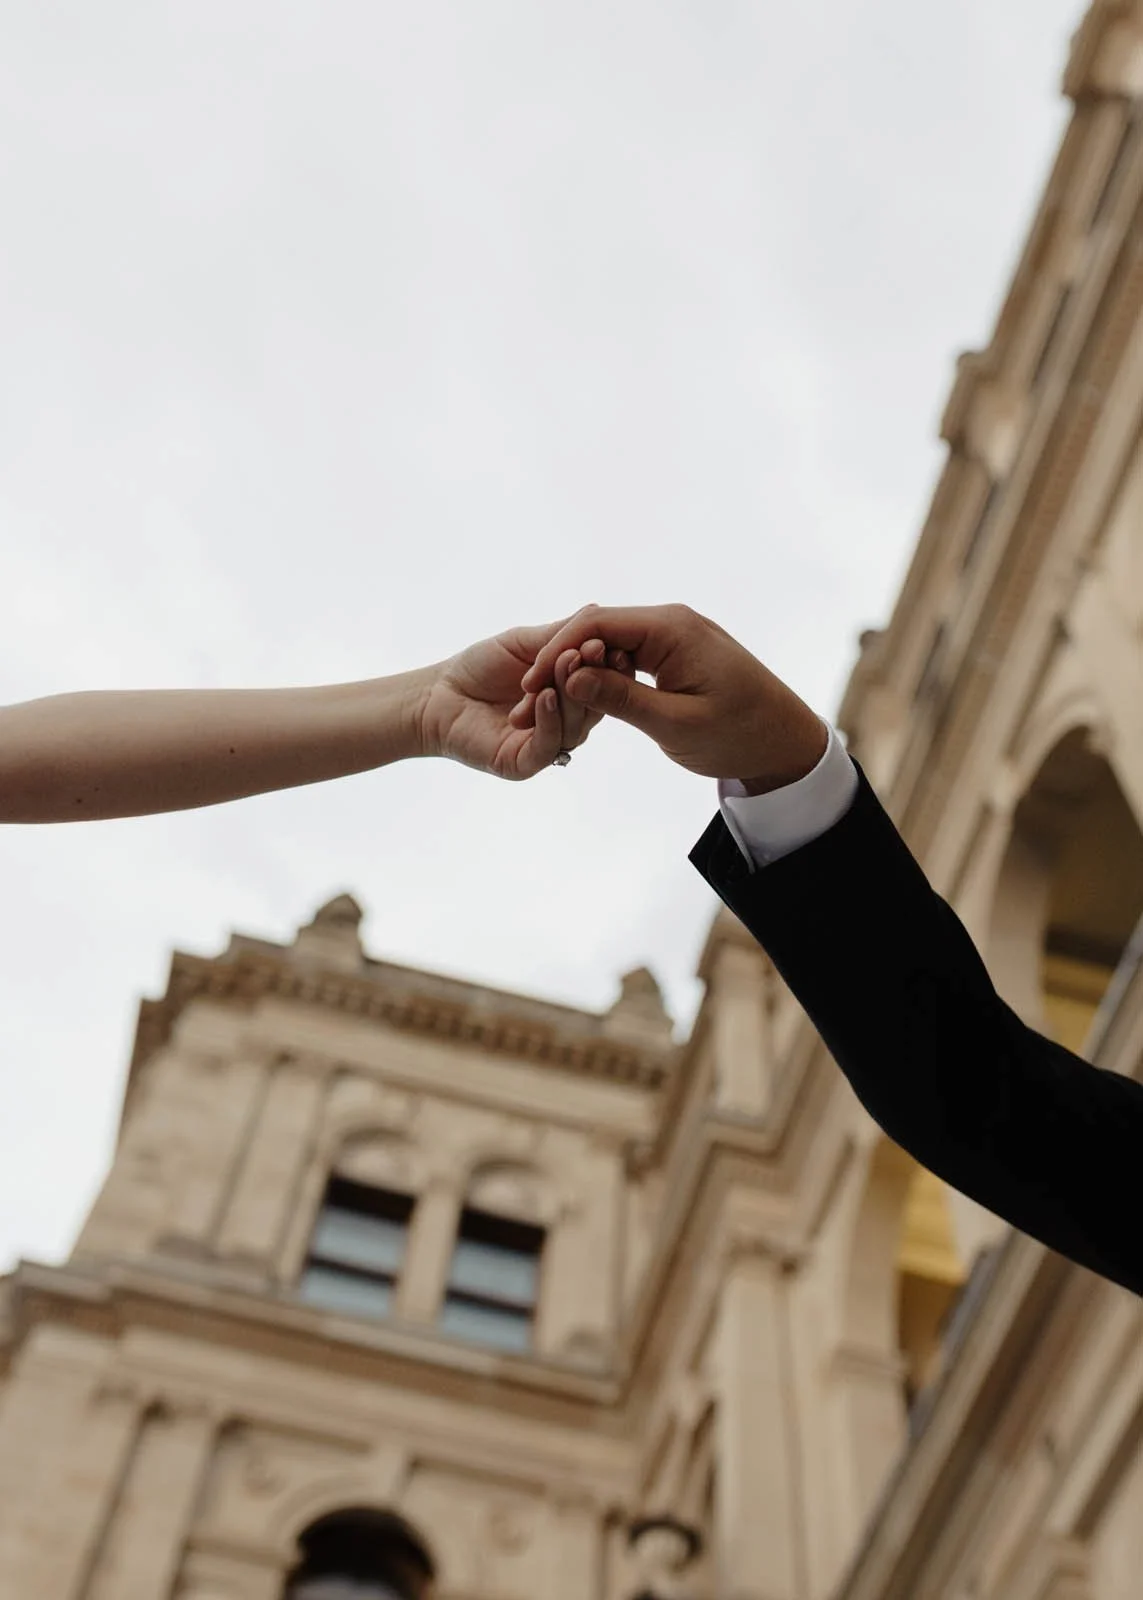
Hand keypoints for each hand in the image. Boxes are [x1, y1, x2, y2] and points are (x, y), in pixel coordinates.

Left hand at [418, 619, 611, 780]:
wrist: (437, 694)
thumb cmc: (478, 667)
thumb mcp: (523, 643)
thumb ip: (559, 634)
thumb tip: (596, 610)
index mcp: (568, 697)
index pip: (600, 683)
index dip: (605, 664)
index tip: (604, 642)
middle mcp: (564, 723)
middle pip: (593, 706)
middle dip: (592, 676)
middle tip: (588, 652)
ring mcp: (547, 745)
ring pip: (575, 727)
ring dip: (571, 694)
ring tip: (565, 664)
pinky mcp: (524, 763)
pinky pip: (548, 746)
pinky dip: (550, 719)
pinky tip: (544, 695)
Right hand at [515, 603, 826, 791]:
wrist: (788, 743)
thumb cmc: (741, 735)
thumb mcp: (676, 724)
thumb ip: (620, 700)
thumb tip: (567, 679)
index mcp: (672, 628)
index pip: (595, 624)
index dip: (555, 653)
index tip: (527, 687)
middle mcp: (671, 621)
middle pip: (595, 629)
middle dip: (557, 662)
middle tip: (524, 701)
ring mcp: (674, 635)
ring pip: (608, 643)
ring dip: (575, 671)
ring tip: (541, 706)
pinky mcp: (675, 653)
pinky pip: (626, 655)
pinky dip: (600, 676)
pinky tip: (577, 700)